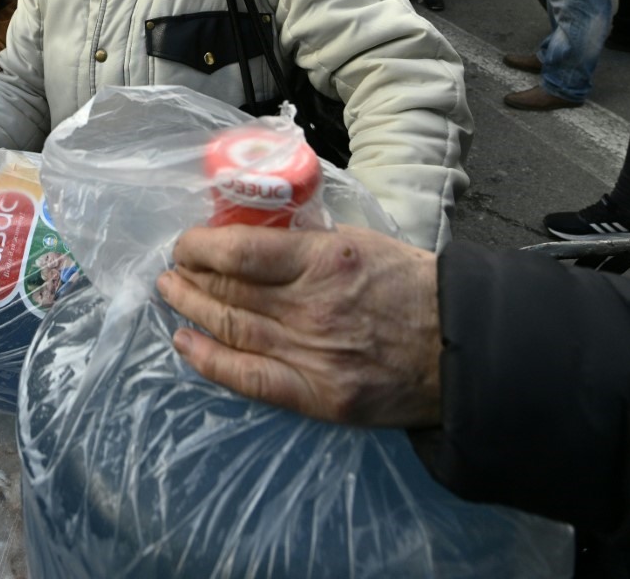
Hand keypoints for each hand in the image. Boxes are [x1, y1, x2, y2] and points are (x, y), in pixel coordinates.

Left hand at [157, 225, 440, 427]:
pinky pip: (251, 377)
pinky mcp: (319, 394)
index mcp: (325, 258)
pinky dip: (211, 361)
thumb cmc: (412, 286)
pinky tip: (185, 344)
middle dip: (190, 276)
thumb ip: (308, 241)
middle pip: (229, 290)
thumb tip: (257, 234)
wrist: (459, 345)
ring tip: (171, 296)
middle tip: (170, 268)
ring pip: (231, 329)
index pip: (240, 251)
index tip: (186, 243)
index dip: (201, 247)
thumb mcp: (361, 240)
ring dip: (191, 310)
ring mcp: (313, 352)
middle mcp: (312, 305)